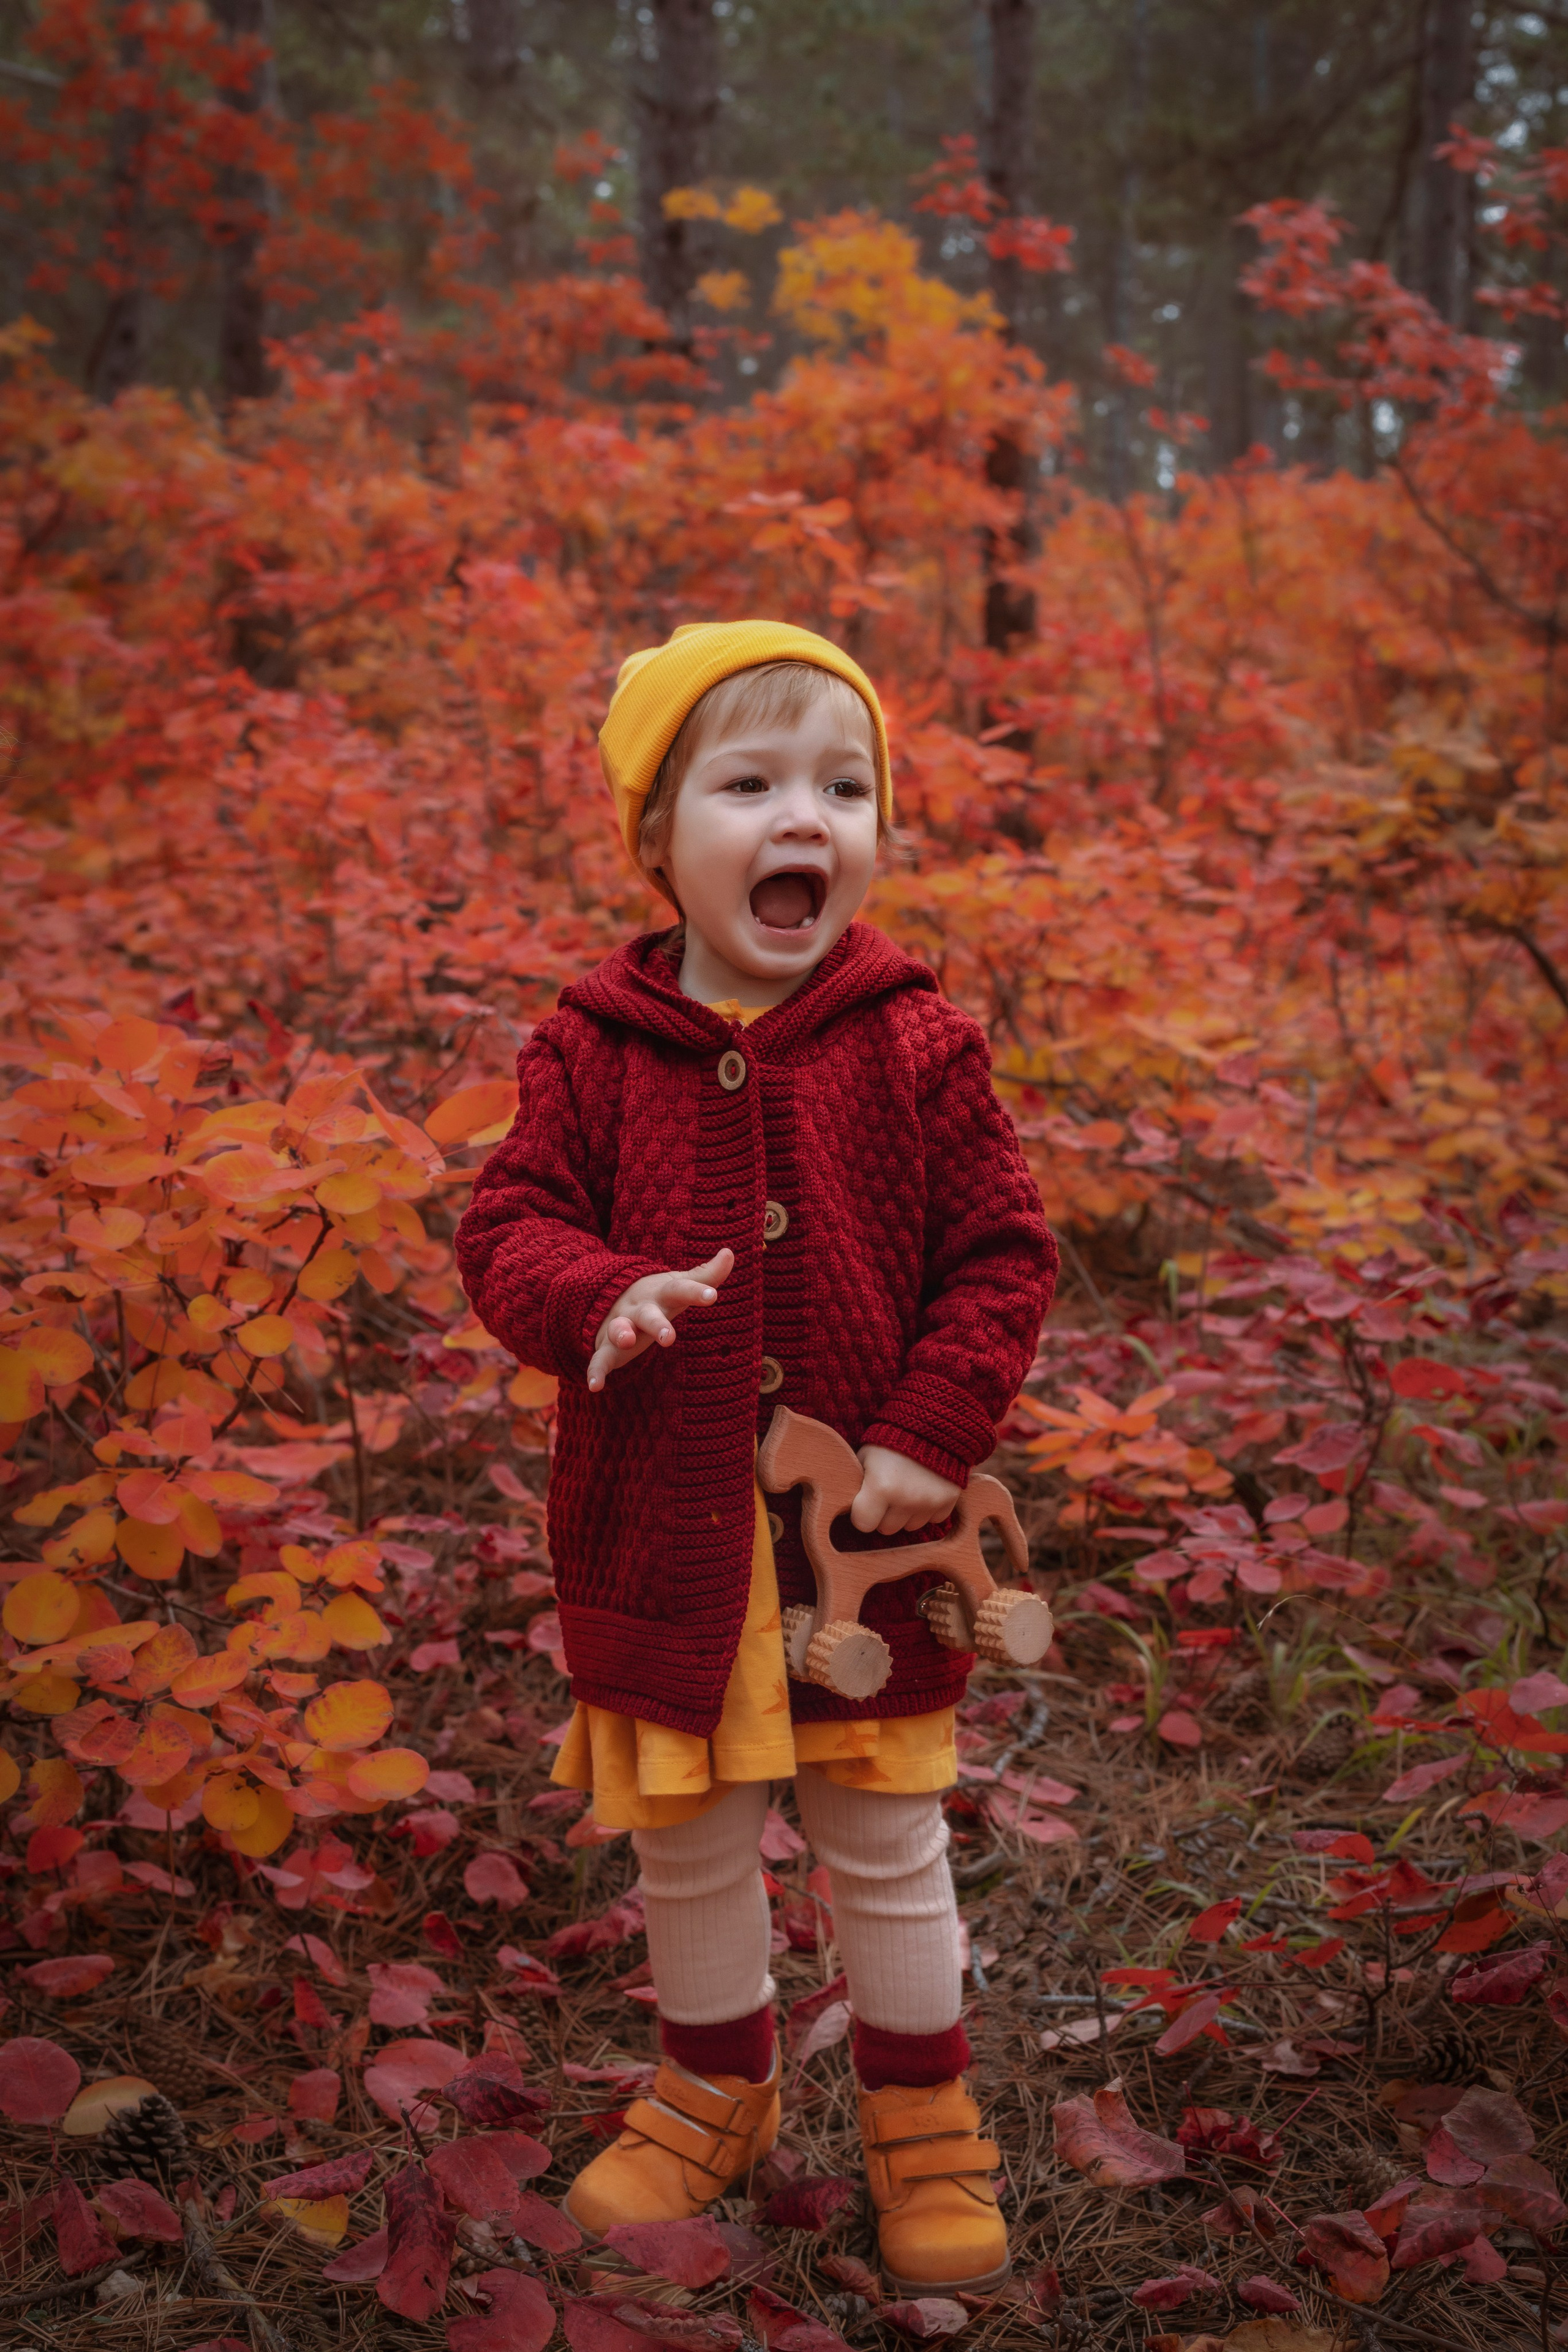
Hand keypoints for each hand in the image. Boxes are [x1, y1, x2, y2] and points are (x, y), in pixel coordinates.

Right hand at [587, 1249, 734, 1392]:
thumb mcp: (679, 1284)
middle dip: (657, 1324)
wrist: (609, 1298)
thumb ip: (706, 1275)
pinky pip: (600, 1357)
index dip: (696, 1291)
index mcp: (661, 1293)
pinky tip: (595, 1385)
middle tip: (669, 1338)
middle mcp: (640, 1308)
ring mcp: (621, 1326)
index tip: (712, 1295)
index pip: (680, 1289)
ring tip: (627, 1341)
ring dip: (622, 1335)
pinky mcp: (607, 1346)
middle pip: (649, 1314)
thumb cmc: (657, 1296)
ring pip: (620, 1330)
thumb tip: (730, 1252)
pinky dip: (595, 1371)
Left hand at [851, 1444, 961, 1535]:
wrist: (932, 1423)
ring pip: (909, 1527)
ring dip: (905, 1514)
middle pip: (886, 1529)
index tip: (864, 1502)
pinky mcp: (948, 1501)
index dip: (861, 1513)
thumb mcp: (866, 1457)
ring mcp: (929, 1503)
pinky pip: (933, 1520)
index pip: (863, 1524)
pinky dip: (927, 1510)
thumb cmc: (891, 1440)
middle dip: (883, 1515)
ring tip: (905, 1490)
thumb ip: (859, 1483)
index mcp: (881, 1487)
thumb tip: (851, 1505)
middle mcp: (906, 1500)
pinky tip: (923, 1490)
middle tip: (886, 1495)